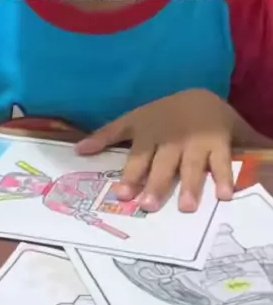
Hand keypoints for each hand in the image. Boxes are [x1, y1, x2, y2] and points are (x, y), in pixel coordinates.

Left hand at [76, 90, 235, 211]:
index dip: (131, 175)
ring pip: (192, 165)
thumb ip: (107, 135)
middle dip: (156, 184)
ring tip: (186, 208)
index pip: (138, 157)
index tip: (122, 194)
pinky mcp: (220, 143)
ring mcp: (197, 142)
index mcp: (150, 134)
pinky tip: (225, 196)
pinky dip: (225, 177)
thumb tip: (79, 150)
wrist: (202, 97)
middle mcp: (172, 140)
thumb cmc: (163, 115)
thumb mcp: (135, 120)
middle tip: (149, 206)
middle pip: (164, 164)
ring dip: (190, 185)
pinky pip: (223, 162)